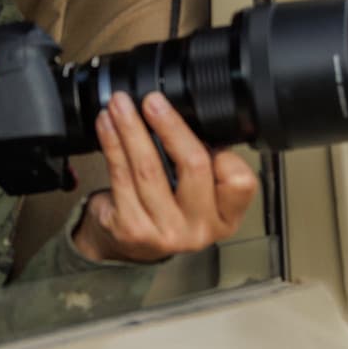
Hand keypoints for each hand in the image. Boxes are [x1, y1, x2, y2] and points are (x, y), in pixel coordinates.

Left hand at [69, 91, 259, 262]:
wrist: (133, 247)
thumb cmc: (172, 209)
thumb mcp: (203, 194)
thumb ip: (209, 164)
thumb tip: (191, 116)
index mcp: (226, 217)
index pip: (239, 182)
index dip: (227, 155)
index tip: (205, 127)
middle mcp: (200, 229)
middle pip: (193, 167)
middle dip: (171, 127)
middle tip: (153, 101)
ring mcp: (164, 232)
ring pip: (148, 169)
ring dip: (131, 129)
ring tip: (121, 105)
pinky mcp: (130, 228)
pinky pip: (121, 177)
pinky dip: (112, 146)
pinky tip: (108, 127)